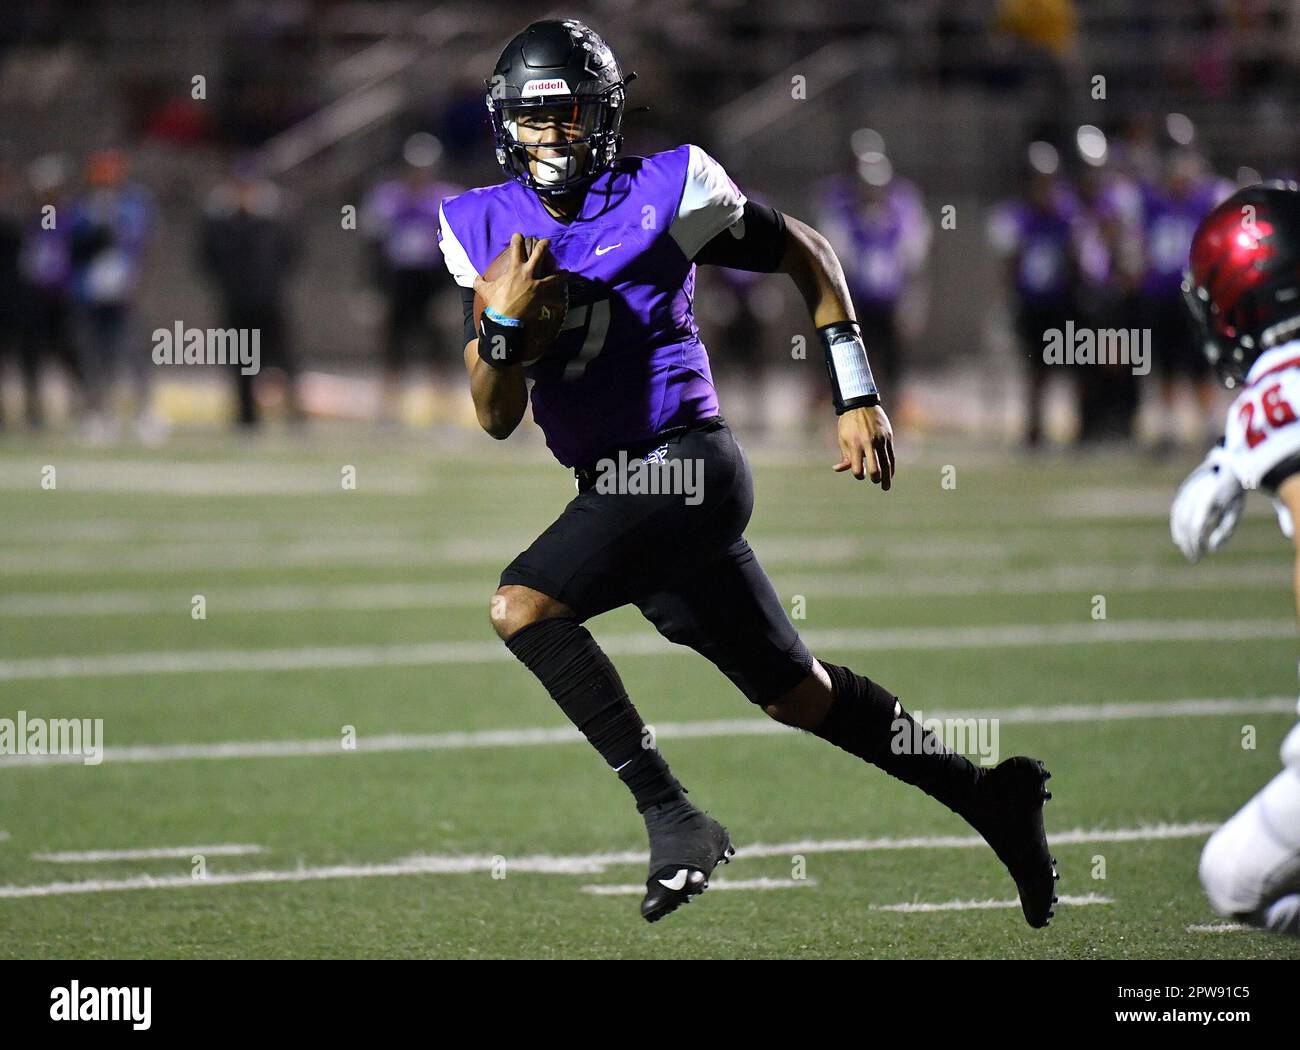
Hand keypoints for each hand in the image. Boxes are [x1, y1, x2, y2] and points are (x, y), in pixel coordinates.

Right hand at [473, 233, 567, 322]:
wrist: (504, 317)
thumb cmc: (495, 302)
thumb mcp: (484, 290)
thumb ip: (479, 282)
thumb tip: (475, 279)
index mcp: (514, 269)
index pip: (516, 248)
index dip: (517, 239)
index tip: (519, 235)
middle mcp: (528, 273)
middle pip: (539, 254)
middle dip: (543, 245)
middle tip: (547, 241)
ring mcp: (537, 285)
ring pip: (554, 276)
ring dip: (560, 273)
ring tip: (566, 272)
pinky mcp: (542, 297)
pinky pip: (554, 298)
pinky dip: (558, 301)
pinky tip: (563, 301)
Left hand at [834, 404, 894, 488]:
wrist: (861, 403)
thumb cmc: (849, 423)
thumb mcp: (843, 438)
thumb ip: (844, 456)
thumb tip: (838, 469)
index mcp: (855, 445)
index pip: (857, 468)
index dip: (858, 475)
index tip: (859, 474)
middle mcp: (869, 443)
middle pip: (875, 468)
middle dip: (875, 478)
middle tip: (875, 481)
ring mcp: (881, 440)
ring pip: (886, 463)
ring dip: (886, 477)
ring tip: (885, 488)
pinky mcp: (888, 437)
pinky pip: (891, 455)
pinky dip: (891, 467)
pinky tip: (890, 474)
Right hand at [1170, 445, 1243, 561]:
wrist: (1227, 464)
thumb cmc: (1234, 492)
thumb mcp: (1236, 510)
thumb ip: (1226, 530)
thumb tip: (1212, 548)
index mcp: (1209, 500)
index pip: (1196, 527)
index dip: (1196, 543)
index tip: (1200, 555)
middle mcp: (1193, 496)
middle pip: (1185, 525)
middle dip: (1188, 544)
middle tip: (1194, 558)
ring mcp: (1185, 493)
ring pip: (1177, 520)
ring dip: (1181, 538)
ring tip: (1187, 550)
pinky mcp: (1181, 493)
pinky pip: (1176, 514)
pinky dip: (1177, 528)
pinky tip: (1180, 539)